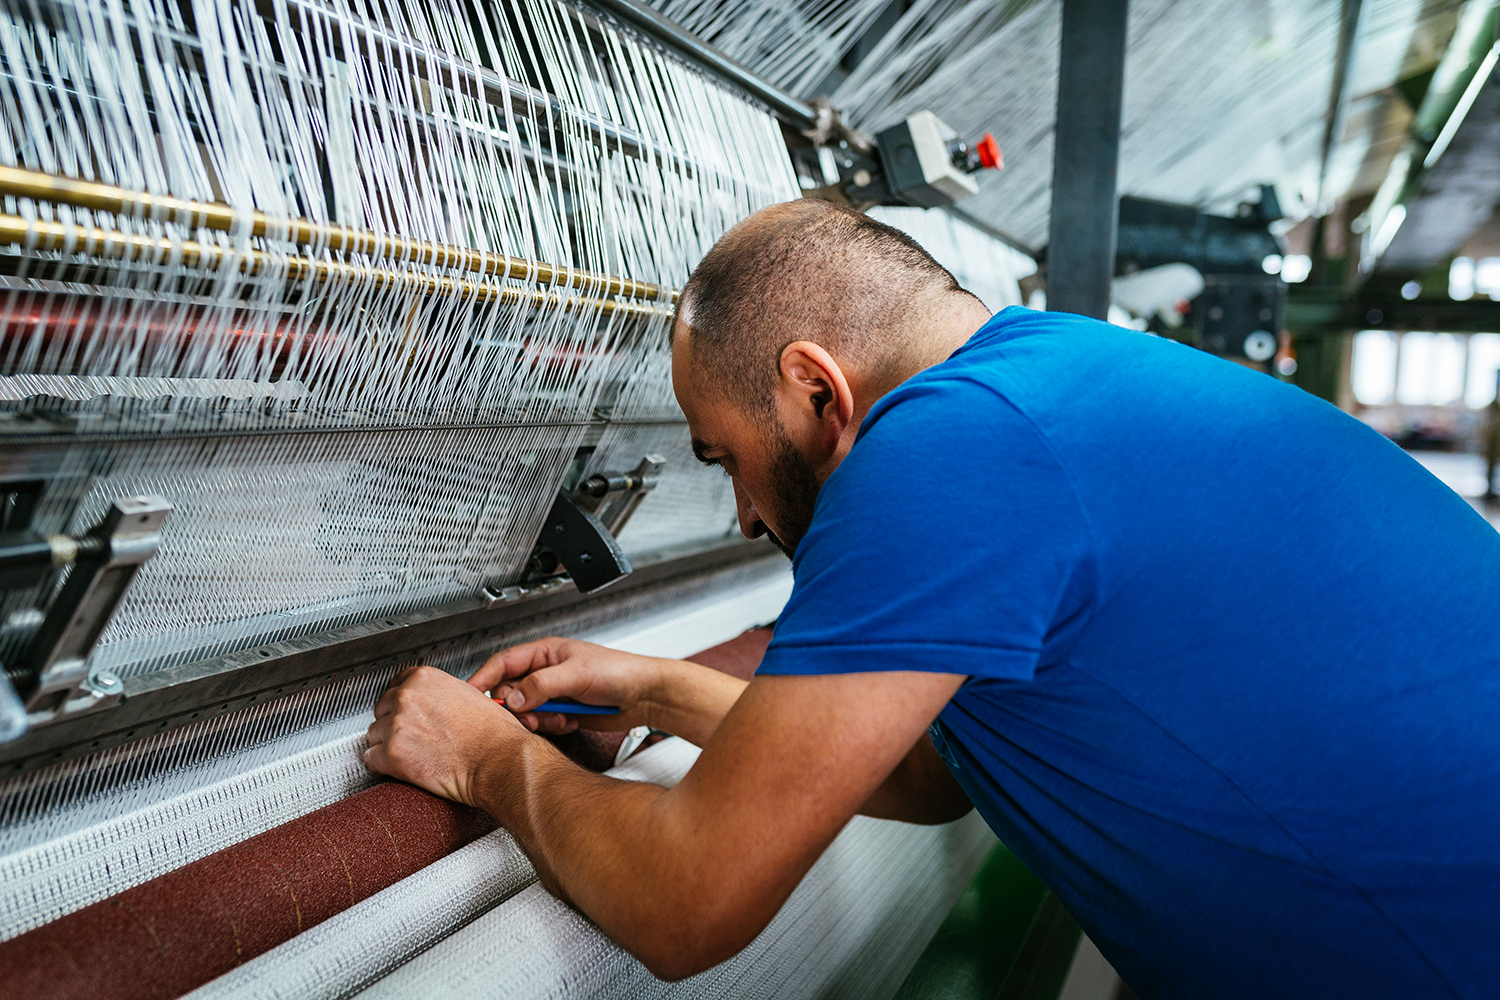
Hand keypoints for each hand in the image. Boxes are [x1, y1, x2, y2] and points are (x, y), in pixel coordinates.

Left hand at [364, 665, 523, 806]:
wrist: (497, 759)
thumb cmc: (492, 733)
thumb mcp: (469, 694)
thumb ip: (441, 693)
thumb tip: (432, 702)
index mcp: (424, 678)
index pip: (395, 685)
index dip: (401, 703)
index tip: (406, 714)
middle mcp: (407, 697)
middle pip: (381, 709)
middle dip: (393, 724)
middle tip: (412, 738)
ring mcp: (397, 725)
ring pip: (374, 734)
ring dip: (387, 745)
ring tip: (411, 754)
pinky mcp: (393, 754)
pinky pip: (371, 759)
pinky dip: (383, 766)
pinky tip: (401, 767)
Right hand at [467, 637, 672, 735]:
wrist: (645, 696)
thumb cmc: (619, 672)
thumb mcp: (577, 674)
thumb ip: (542, 685)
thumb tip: (513, 697)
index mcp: (545, 653)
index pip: (503, 663)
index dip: (484, 678)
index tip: (470, 694)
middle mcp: (546, 672)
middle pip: (510, 692)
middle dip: (519, 708)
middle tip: (534, 716)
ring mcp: (554, 693)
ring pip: (526, 711)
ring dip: (539, 720)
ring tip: (559, 719)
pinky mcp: (563, 712)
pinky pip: (543, 723)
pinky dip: (553, 727)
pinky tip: (569, 723)